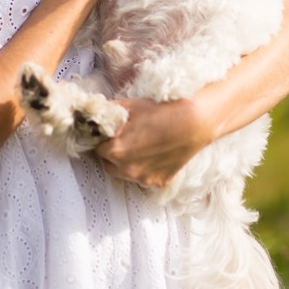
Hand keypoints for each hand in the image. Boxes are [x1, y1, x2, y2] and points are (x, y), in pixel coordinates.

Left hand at [96, 96, 211, 187]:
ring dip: (126, 162)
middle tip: (125, 137)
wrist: (192, 122)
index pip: (96, 146)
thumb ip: (107, 114)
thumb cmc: (159, 111)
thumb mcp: (128, 106)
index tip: (109, 133)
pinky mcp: (157, 182)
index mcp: (114, 150)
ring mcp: (142, 178)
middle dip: (112, 151)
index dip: (102, 138)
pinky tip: (154, 153)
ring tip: (141, 145)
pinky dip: (145, 168)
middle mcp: (126, 169)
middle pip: (107, 161)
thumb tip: (96, 116)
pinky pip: (143, 177)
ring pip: (124, 172)